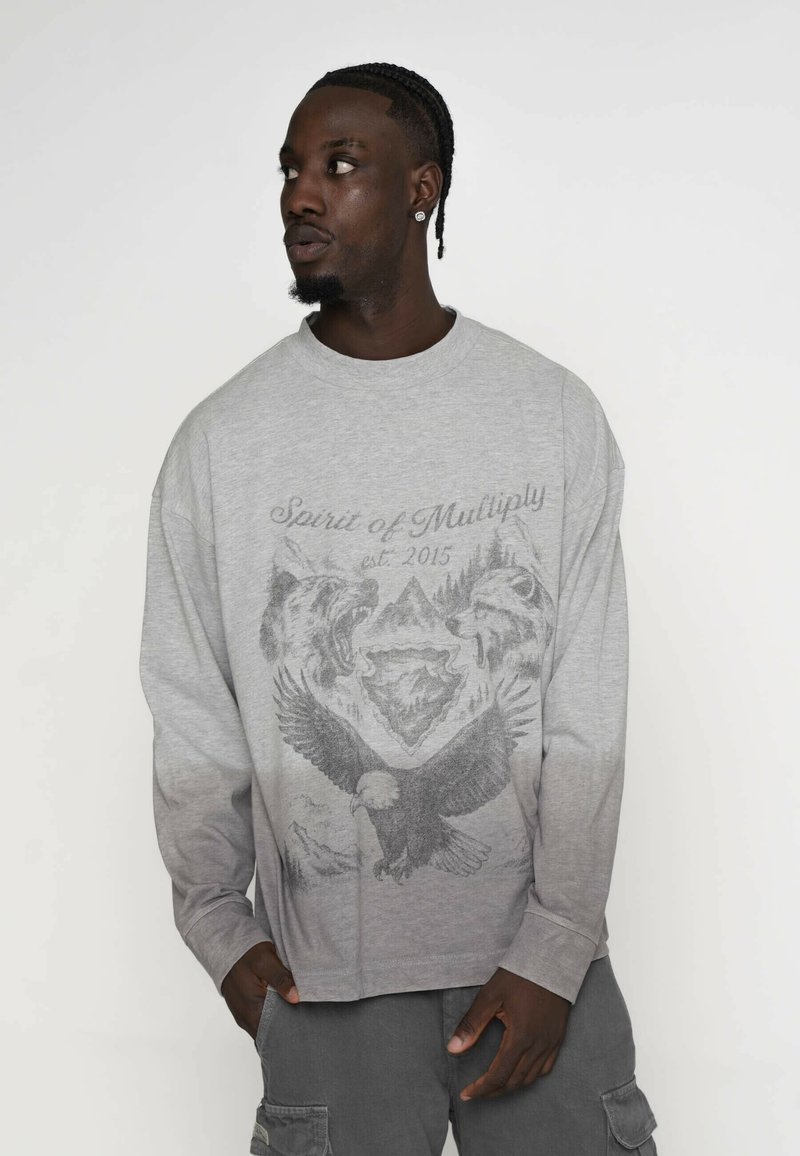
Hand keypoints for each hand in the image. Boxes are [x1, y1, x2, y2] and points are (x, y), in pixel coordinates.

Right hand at [221, 941, 299, 1039]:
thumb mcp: (264, 960)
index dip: (290, 1033)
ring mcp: (244, 1015)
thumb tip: (296, 997)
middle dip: (287, 1029)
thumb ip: (280, 978)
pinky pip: (261, 1019)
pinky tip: (284, 1005)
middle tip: (307, 1022)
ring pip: (266, 1026)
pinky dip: (272, 1015)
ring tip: (299, 1014)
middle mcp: (245, 1019)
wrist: (225, 946)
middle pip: (271, 1034)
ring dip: (280, 1021)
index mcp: (251, 1012)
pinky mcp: (244, 1008)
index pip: (274, 1036)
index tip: (307, 1028)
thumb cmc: (245, 953)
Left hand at [446, 967, 570, 1099]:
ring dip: (510, 1086)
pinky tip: (519, 1073)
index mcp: (520, 1037)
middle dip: (493, 1091)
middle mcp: (538, 1045)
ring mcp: (550, 1043)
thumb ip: (471, 1024)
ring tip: (493, 1085)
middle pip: (514, 1082)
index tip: (466, 1094)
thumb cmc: (519, 975)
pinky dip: (530, 1076)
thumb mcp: (490, 996)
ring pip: (530, 1078)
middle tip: (476, 1092)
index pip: (498, 1075)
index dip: (480, 1089)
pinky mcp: (558, 1038)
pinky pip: (545, 1068)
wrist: (551, 960)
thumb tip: (452, 1049)